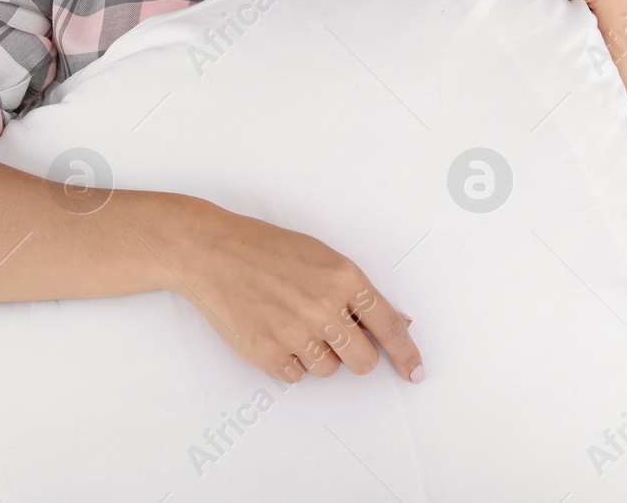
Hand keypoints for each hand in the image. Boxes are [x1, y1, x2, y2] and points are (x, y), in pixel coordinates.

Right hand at [170, 205, 422, 385]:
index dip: (406, 354)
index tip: (414, 372)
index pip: (389, 327)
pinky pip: (296, 377)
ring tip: (291, 323)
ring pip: (329, 371)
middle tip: (334, 338)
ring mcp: (294, 333)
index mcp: (343, 278)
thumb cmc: (266, 249)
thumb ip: (358, 293)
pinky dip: (289, 362)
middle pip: (363, 361)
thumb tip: (398, 321)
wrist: (212, 252)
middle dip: (355, 355)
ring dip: (317, 355)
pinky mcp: (267, 354)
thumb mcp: (321, 257)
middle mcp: (323, 307)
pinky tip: (273, 332)